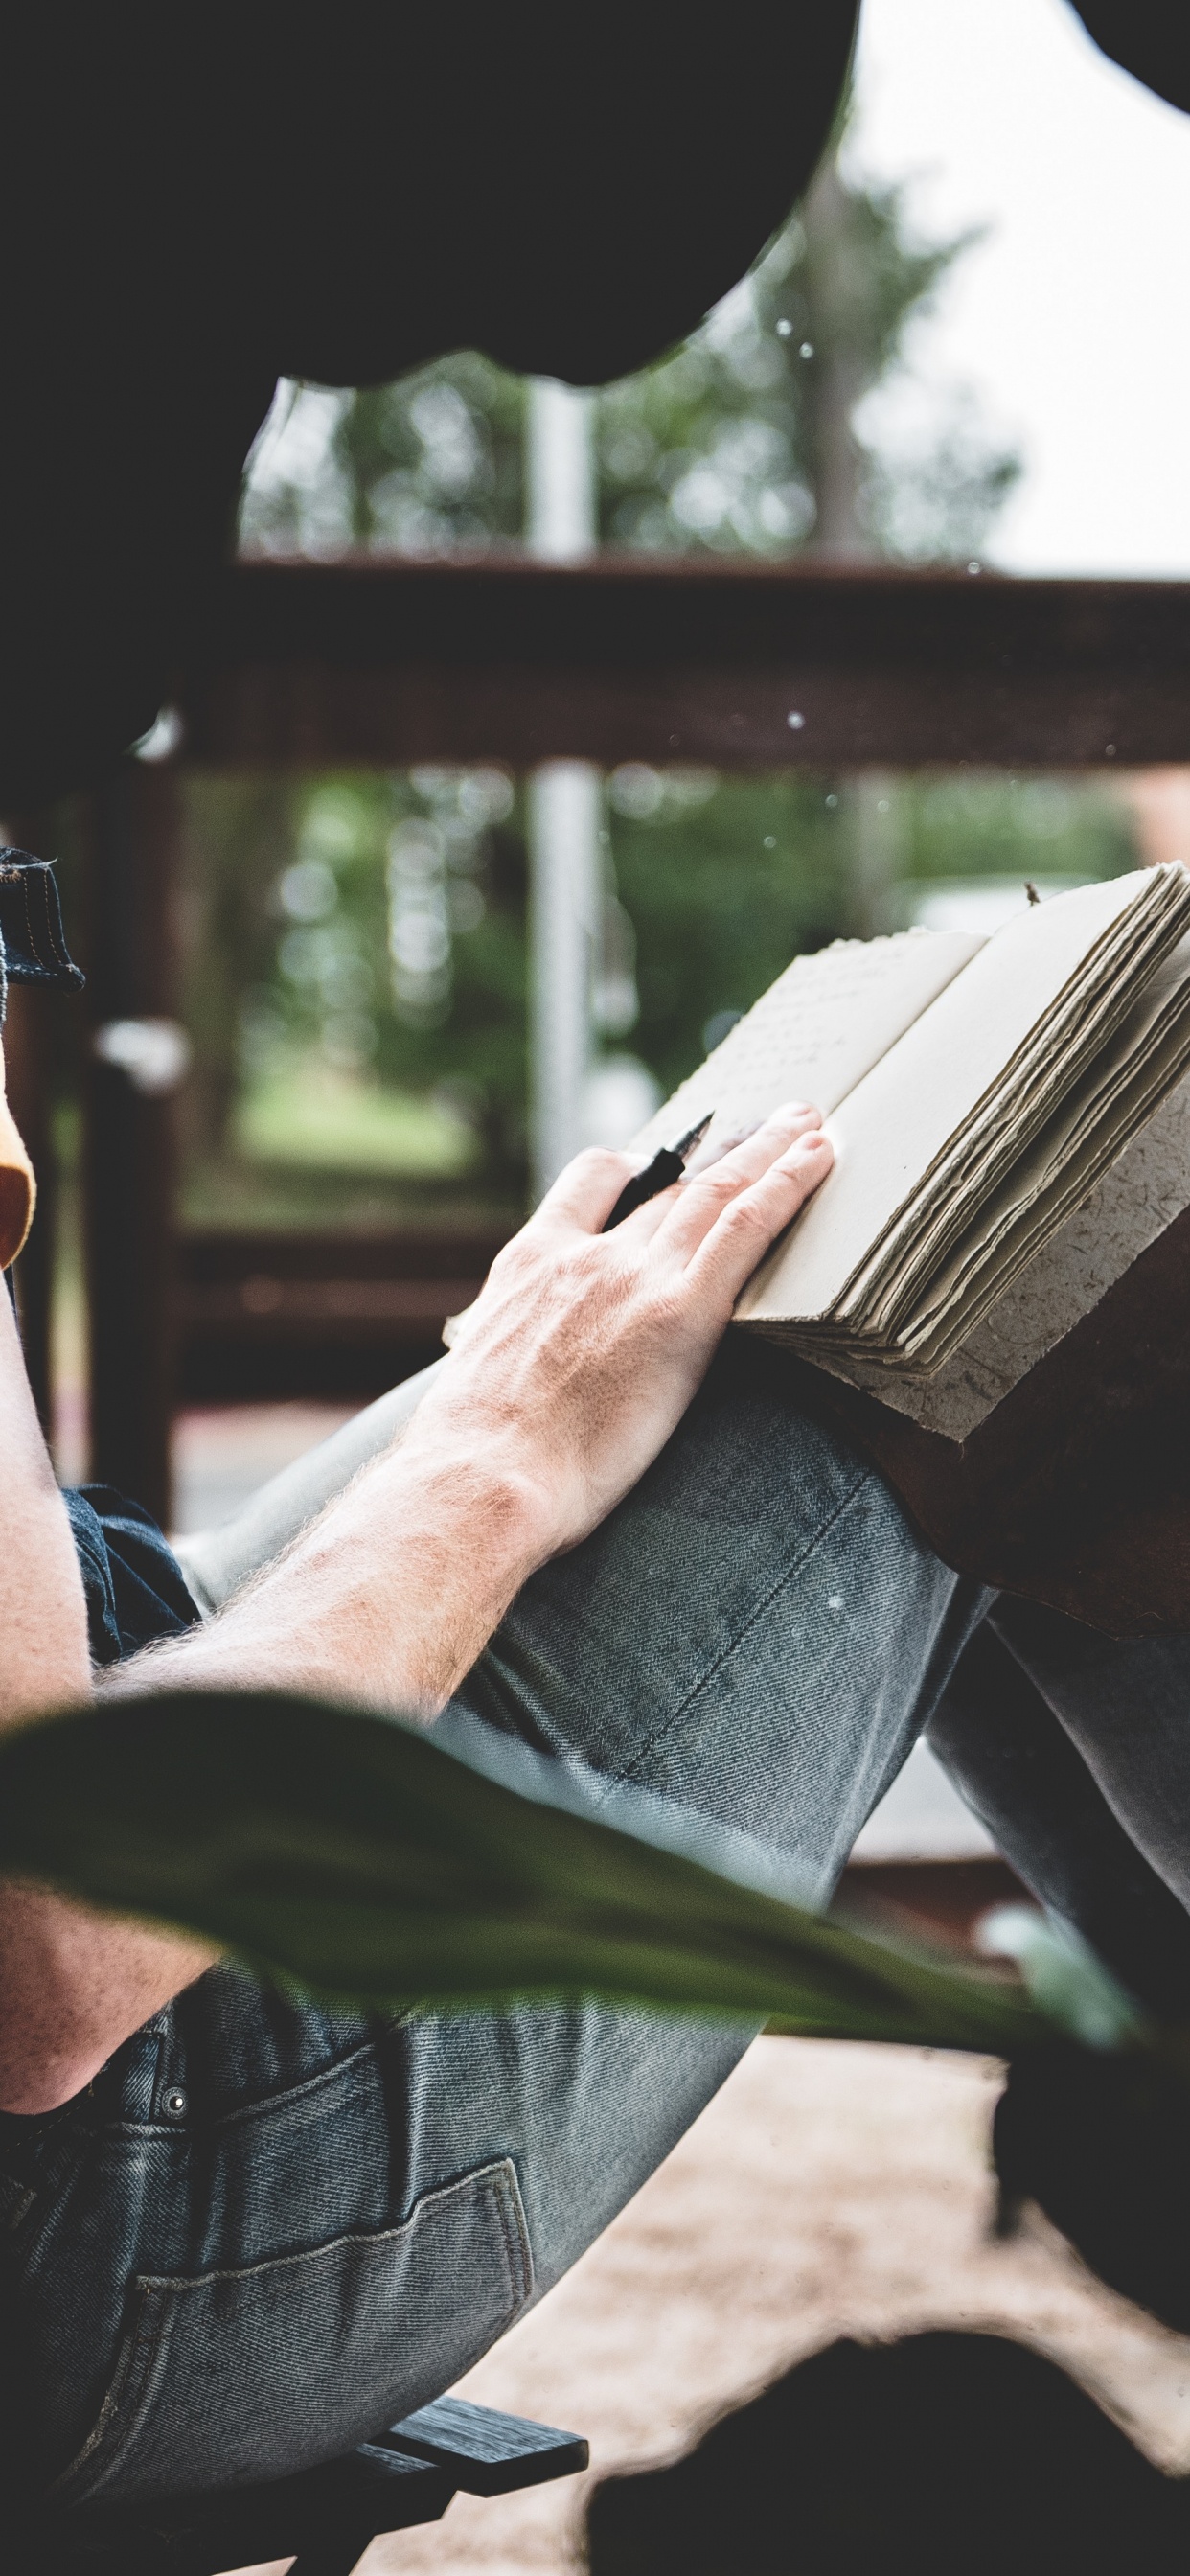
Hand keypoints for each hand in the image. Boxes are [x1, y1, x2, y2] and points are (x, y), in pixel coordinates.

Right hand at [405, 1103, 831, 1561]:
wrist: (480, 1475)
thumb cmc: (473, 1460)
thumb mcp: (477, 1379)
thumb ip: (515, 1355)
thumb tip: (525, 1387)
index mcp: (530, 1264)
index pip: (590, 1183)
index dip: (637, 1164)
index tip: (668, 1159)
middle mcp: (584, 1254)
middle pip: (667, 1185)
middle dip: (721, 1152)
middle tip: (766, 1124)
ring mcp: (633, 1278)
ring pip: (714, 1191)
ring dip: (768, 1151)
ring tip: (810, 1124)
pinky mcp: (680, 1314)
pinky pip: (744, 1228)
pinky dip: (787, 1183)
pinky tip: (818, 1158)